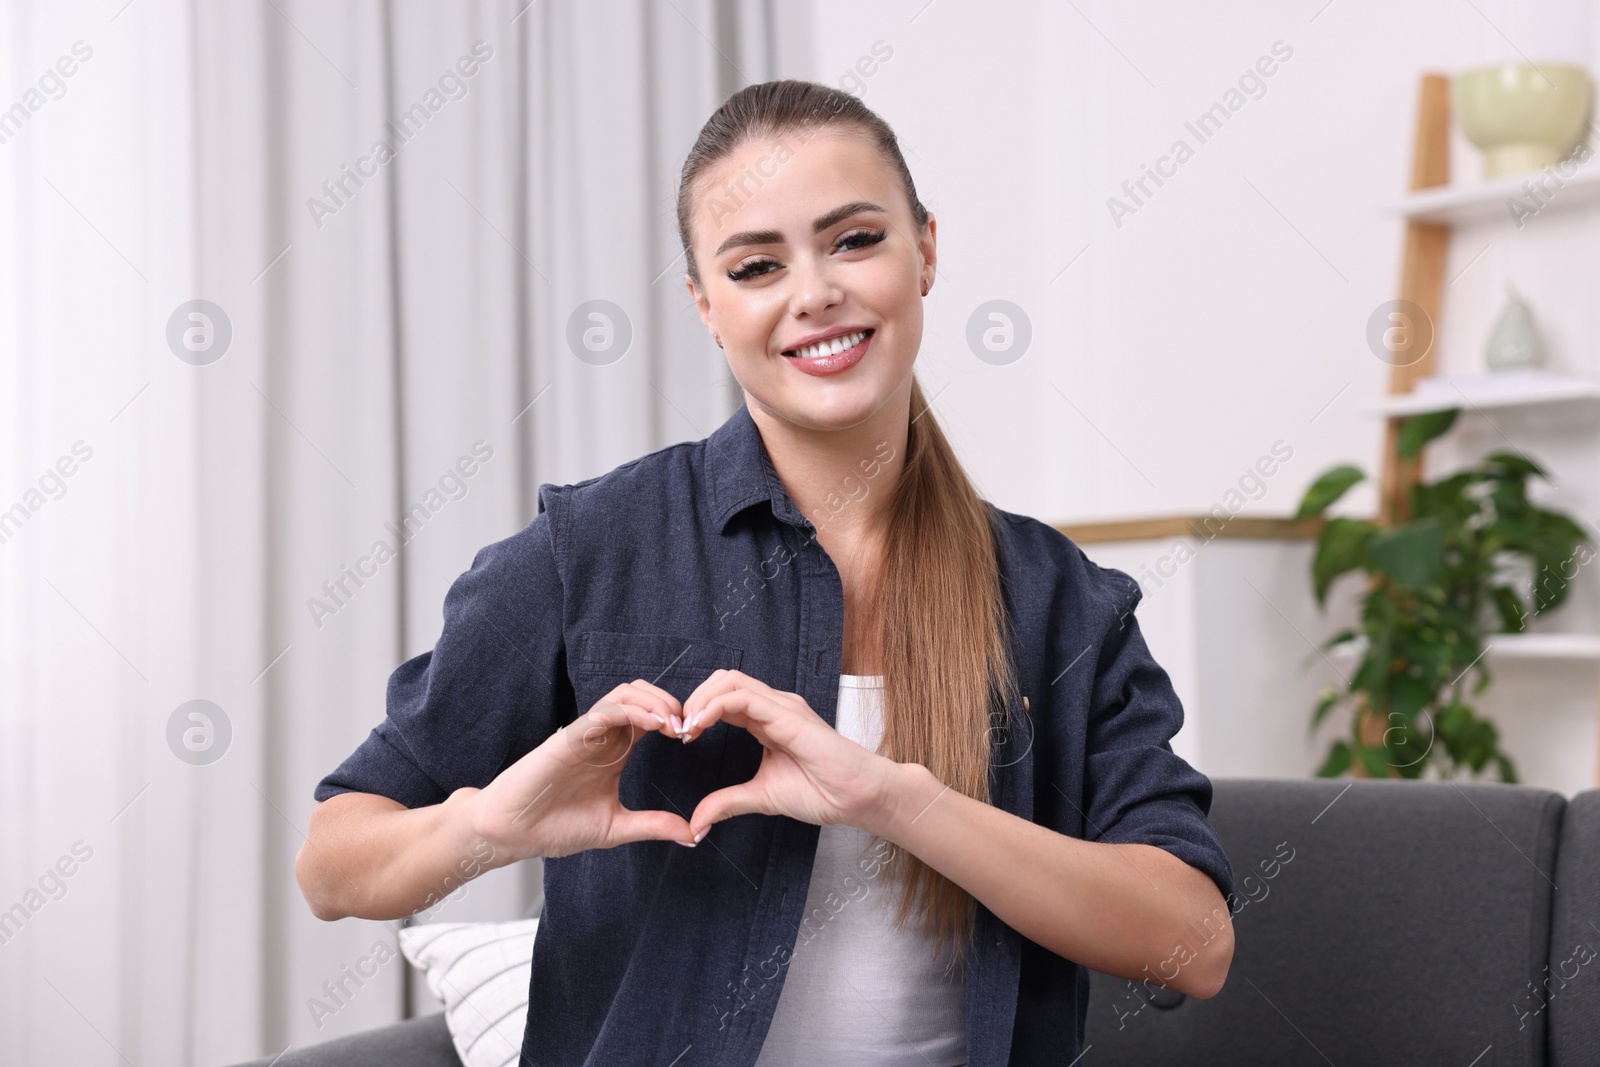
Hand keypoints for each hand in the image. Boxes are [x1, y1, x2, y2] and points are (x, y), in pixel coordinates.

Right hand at [467, 680, 695, 859]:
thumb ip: (652, 826)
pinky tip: (651, 725)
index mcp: (614, 750)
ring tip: (673, 723)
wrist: (510, 834)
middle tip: (688, 726)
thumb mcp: (615, 828)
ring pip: (624, 693)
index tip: (692, 737)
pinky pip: (601, 711)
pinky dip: (630, 710)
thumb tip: (692, 834)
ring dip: (654, 701)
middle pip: (641, 695)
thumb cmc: (554, 826)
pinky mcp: (567, 738)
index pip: (650, 716)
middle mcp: (601, 735)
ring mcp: (584, 733)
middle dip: (670, 702)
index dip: (675, 719)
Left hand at [678, 669, 899, 839]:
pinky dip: (714, 706)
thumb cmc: (823, 792)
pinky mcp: (787, 713)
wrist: (858, 797)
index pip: (723, 699)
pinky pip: (742, 697)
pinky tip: (701, 725)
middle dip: (693, 700)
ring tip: (686, 728)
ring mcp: (781, 706)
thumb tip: (696, 824)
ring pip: (729, 681)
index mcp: (767, 720)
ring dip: (700, 700)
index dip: (697, 712)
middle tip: (678, 731)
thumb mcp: (761, 798)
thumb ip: (728, 803)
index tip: (680, 738)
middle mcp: (773, 706)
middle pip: (722, 681)